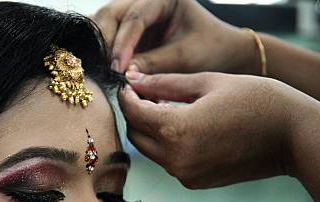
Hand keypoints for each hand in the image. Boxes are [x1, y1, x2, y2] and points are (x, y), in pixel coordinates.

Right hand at [92, 0, 257, 74]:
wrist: (220, 54)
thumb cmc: (210, 50)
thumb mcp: (184, 58)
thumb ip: (153, 64)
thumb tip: (122, 75)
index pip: (135, 17)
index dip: (122, 44)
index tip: (117, 69)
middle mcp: (144, 0)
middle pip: (111, 14)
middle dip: (104, 42)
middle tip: (106, 70)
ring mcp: (133, 13)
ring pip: (103, 23)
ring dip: (100, 47)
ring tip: (102, 71)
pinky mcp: (127, 31)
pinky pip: (106, 36)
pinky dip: (102, 51)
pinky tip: (101, 67)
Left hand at [119, 71, 319, 188]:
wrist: (293, 137)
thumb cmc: (256, 101)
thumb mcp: (208, 82)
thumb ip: (165, 85)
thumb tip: (134, 83)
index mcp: (176, 130)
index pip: (134, 114)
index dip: (128, 97)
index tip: (130, 86)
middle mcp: (175, 159)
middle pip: (136, 136)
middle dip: (136, 116)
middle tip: (147, 96)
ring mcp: (185, 174)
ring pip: (150, 151)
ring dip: (152, 131)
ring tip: (170, 109)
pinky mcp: (195, 182)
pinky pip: (169, 162)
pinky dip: (168, 145)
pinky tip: (187, 128)